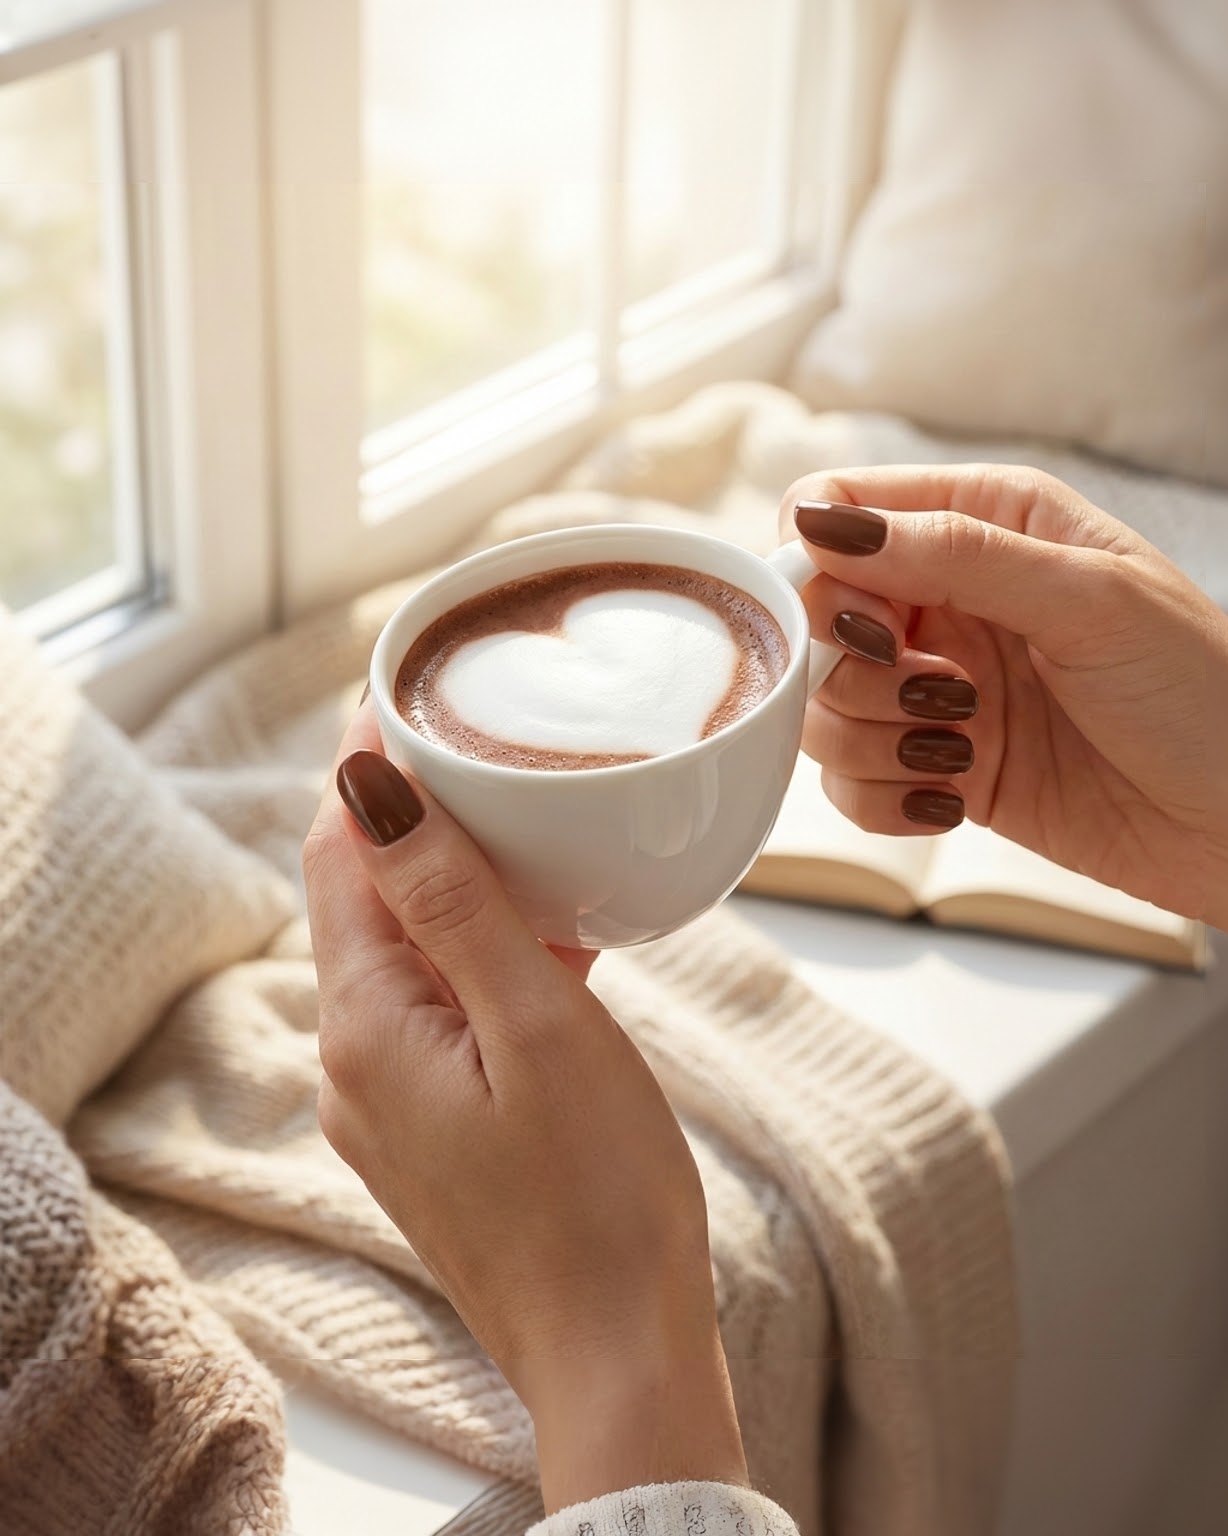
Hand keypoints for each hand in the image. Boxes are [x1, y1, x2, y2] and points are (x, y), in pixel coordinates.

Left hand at [302, 706, 747, 1510]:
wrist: (617, 1352)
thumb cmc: (597, 1194)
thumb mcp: (536, 1024)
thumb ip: (453, 902)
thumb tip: (367, 785)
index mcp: (368, 1027)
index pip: (339, 856)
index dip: (366, 769)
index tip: (408, 691)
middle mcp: (356, 1064)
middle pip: (370, 903)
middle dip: (421, 821)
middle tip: (488, 747)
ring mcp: (392, 1105)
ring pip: (412, 959)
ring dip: (463, 893)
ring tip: (535, 834)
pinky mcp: (436, 1131)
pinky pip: (443, 1015)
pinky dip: (486, 962)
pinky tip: (554, 949)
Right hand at [778, 464, 1227, 927]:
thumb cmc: (1202, 693)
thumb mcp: (1089, 600)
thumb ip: (953, 556)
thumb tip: (823, 523)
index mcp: (985, 522)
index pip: (836, 506)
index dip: (819, 563)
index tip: (866, 623)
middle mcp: (947, 598)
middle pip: (812, 613)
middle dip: (852, 667)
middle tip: (934, 693)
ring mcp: (935, 686)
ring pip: (822, 703)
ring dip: (871, 739)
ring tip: (959, 746)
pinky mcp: (933, 765)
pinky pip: (847, 781)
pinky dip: (882, 798)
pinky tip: (951, 799)